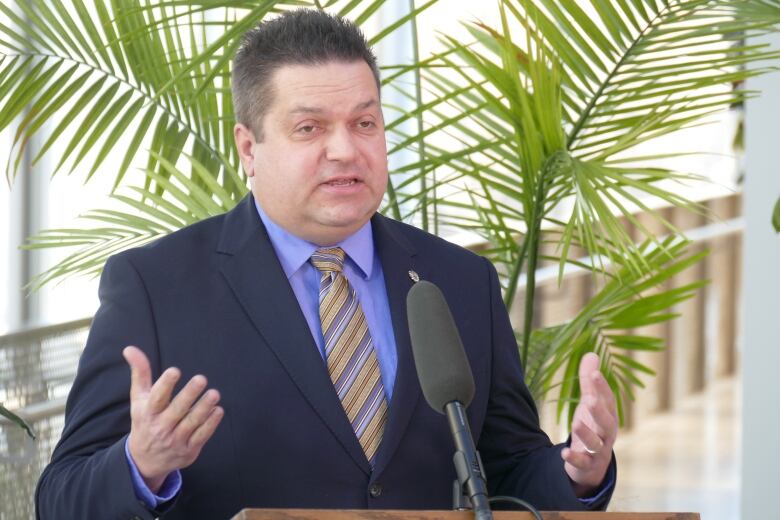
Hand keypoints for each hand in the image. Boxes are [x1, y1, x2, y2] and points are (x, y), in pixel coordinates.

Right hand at [123, 346, 223, 492]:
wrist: (144, 461)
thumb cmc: (145, 421)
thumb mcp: (138, 399)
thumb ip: (139, 373)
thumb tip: (130, 348)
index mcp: (148, 412)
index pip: (156, 398)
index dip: (165, 384)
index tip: (175, 370)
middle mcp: (161, 427)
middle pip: (177, 410)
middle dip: (189, 394)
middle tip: (201, 379)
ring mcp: (175, 440)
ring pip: (192, 423)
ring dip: (204, 408)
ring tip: (214, 393)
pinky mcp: (188, 451)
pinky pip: (201, 436)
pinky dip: (210, 424)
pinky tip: (218, 410)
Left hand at [561, 352, 617, 496]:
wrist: (592, 464)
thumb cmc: (592, 427)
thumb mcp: (590, 404)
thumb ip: (589, 382)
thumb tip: (591, 354)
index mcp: (609, 416)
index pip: (609, 401)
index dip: (602, 387)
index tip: (594, 373)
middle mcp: (607, 433)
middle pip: (607, 423)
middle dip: (599, 411)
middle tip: (589, 399)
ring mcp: (599, 451)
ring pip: (596, 443)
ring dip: (587, 434)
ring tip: (576, 423)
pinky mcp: (587, 465)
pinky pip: (583, 462)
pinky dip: (575, 458)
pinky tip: (564, 452)